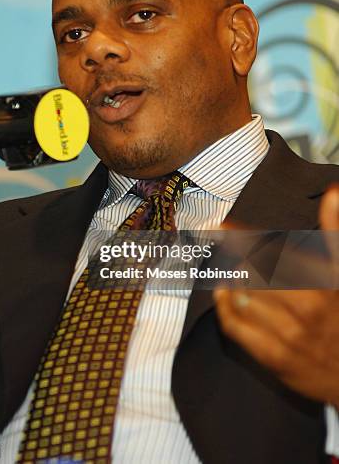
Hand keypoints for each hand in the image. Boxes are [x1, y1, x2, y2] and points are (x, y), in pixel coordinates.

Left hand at [214, 185, 338, 407]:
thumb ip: (335, 230)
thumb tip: (333, 192)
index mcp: (319, 283)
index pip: (271, 251)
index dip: (241, 237)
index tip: (221, 225)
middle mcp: (302, 308)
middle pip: (252, 273)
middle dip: (239, 259)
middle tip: (226, 248)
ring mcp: (286, 334)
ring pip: (241, 296)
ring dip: (232, 280)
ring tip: (233, 271)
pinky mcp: (272, 356)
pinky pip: (235, 325)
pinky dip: (224, 306)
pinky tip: (225, 294)